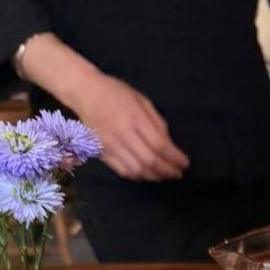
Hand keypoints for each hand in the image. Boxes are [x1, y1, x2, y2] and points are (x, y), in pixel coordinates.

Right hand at [72, 73, 189, 180]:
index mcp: (134, 116)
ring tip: (164, 176)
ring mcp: (110, 145)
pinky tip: (147, 174)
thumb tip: (170, 146)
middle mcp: (121, 133)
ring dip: (154, 176)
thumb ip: (157, 123)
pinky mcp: (102, 152)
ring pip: (137, 170)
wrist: (84, 92)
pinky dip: (138, 176)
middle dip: (167, 171)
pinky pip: (123, 171)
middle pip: (149, 161)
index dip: (174, 158)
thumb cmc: (116, 93)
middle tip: (177, 174)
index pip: (159, 144)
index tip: (184, 163)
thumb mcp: (141, 100)